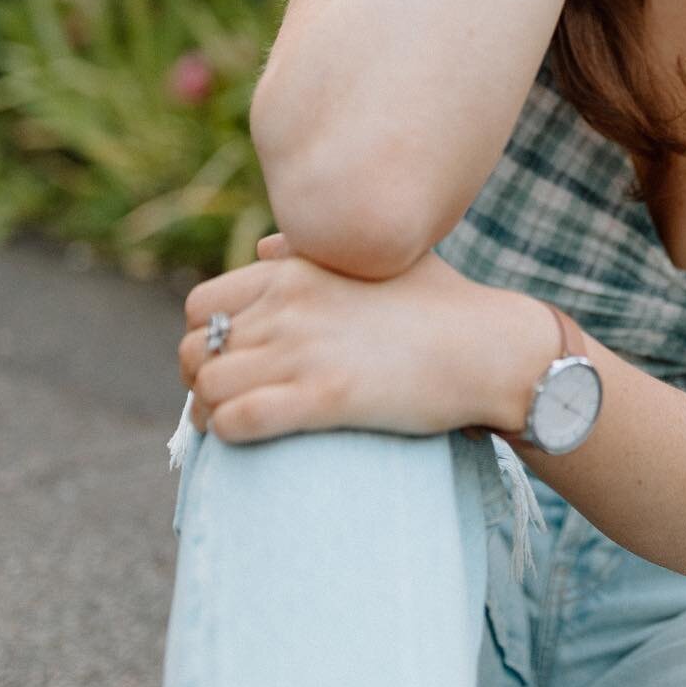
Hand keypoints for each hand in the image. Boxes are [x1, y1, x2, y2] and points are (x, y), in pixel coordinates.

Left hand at [179, 233, 500, 443]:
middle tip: (227, 398)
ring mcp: (304, 350)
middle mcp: (290, 303)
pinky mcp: (324, 397)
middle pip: (195, 348)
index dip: (204, 339)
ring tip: (231, 424)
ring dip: (208, 412)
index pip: (202, 305)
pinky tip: (248, 438)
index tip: (226, 361)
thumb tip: (264, 248)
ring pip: (206, 387)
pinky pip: (236, 420)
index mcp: (297, 269)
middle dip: (199, 379)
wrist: (490, 348)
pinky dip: (227, 435)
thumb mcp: (377, 257)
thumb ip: (312, 251)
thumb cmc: (441, 305)